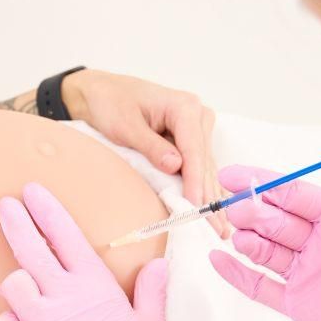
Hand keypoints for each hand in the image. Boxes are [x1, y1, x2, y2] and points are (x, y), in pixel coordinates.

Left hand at [0, 182, 209, 320]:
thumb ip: (150, 292)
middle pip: (28, 248)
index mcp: (98, 287)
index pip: (65, 234)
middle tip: (5, 207)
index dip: (45, 209)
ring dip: (19, 287)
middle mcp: (66, 300)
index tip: (30, 191)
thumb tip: (156, 267)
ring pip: (12, 287)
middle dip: (14, 221)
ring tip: (32, 296)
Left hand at [65, 70, 231, 238]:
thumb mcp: (124, 125)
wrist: (100, 92)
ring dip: (211, 198)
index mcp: (184, 107)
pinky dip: (203, 189)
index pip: (194, 150)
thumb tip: (175, 166)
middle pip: (204, 161)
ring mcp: (197, 128)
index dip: (195, 180)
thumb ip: (150, 145)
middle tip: (216, 229)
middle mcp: (197, 116)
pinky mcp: (190, 139)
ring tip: (220, 228)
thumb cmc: (110, 103)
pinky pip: (198, 167)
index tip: (196, 205)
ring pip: (205, 168)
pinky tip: (213, 211)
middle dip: (208, 196)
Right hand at [208, 133, 320, 320]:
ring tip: (238, 235)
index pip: (295, 194)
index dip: (264, 183)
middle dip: (252, 211)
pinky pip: (259, 286)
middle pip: (275, 219)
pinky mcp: (298, 305)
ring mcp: (308, 274)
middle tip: (237, 209)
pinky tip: (218, 260)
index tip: (233, 175)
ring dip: (246, 239)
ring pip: (264, 250)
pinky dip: (236, 274)